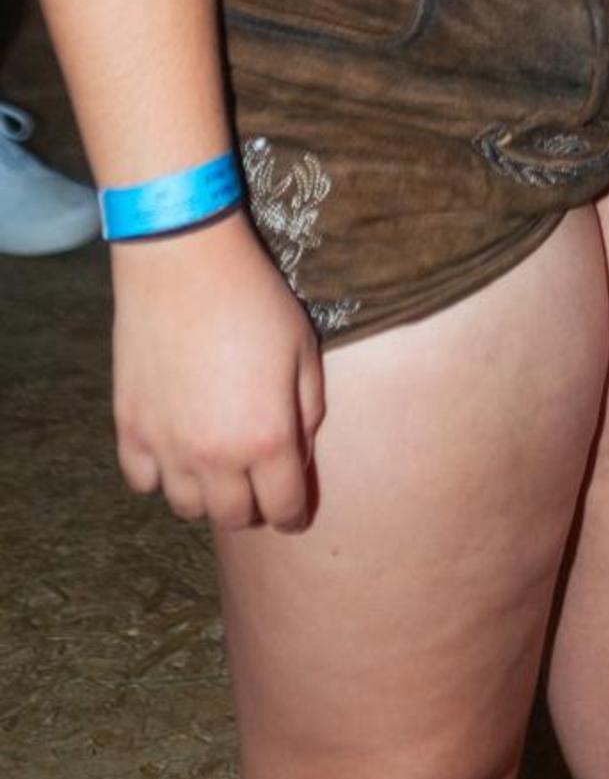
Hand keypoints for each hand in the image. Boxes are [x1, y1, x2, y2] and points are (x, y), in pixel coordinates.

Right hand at [111, 212, 323, 530]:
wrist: (184, 262)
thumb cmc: (254, 299)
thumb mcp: (303, 349)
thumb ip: (308, 411)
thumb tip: (298, 451)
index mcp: (267, 439)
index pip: (284, 508)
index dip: (294, 515)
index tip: (294, 512)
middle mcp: (215, 456)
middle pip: (234, 517)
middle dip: (252, 508)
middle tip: (257, 485)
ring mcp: (167, 445)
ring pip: (186, 506)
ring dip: (206, 494)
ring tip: (216, 465)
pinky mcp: (129, 427)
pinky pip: (142, 481)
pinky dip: (159, 475)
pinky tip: (174, 450)